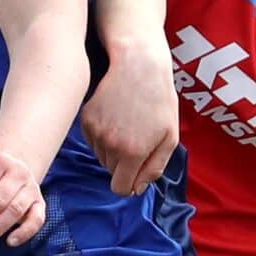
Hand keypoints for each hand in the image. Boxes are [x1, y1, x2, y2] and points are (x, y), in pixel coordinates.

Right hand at [81, 42, 179, 195]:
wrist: (138, 66)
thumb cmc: (159, 99)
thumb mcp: (170, 137)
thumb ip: (155, 168)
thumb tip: (137, 189)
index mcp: (133, 153)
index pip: (121, 188)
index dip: (129, 183)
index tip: (135, 173)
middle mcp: (110, 146)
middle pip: (111, 172)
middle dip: (123, 163)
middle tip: (137, 137)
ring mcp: (95, 132)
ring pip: (101, 156)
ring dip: (112, 149)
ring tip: (127, 124)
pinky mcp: (85, 120)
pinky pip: (92, 141)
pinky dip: (102, 135)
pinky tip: (115, 117)